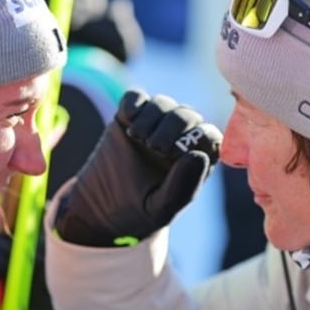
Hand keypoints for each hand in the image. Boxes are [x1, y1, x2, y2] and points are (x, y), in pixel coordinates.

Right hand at [54, 89, 221, 246]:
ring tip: (137, 137)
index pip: (209, 136)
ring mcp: (153, 126)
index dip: (197, 137)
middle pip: (187, 115)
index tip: (174, 154)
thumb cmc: (139, 212)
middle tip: (154, 147)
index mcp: (194, 161)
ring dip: (152, 116)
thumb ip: (182, 186)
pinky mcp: (128, 118)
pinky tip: (126, 119)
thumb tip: (199, 154)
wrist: (100, 209)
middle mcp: (177, 139)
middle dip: (173, 126)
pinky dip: (133, 102)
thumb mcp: (161, 207)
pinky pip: (136, 97)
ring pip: (163, 103)